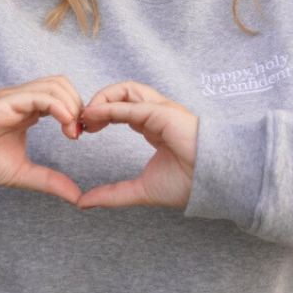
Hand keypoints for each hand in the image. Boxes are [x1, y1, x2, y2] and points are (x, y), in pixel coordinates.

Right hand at [0, 76, 83, 204]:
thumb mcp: (24, 174)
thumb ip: (50, 181)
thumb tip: (78, 197)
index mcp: (29, 111)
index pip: (62, 96)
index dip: (76, 112)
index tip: (79, 135)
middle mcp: (23, 100)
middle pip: (61, 84)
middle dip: (78, 104)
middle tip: (78, 132)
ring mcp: (14, 99)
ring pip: (53, 85)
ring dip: (71, 104)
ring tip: (72, 130)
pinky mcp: (6, 103)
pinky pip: (38, 95)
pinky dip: (58, 106)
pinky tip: (64, 124)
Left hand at [76, 82, 198, 209]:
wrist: (213, 184)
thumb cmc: (187, 184)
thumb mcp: (140, 191)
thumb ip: (112, 195)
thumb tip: (83, 203)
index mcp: (154, 126)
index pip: (122, 109)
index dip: (100, 115)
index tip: (84, 130)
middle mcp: (158, 114)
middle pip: (122, 93)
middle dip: (97, 102)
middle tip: (79, 121)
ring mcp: (162, 110)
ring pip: (126, 90)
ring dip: (102, 98)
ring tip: (85, 115)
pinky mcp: (163, 113)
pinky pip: (131, 106)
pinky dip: (109, 108)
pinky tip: (93, 116)